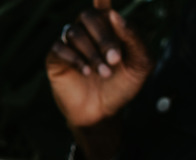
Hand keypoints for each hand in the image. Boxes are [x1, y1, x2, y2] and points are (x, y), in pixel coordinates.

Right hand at [46, 0, 152, 128]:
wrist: (102, 113)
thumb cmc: (122, 87)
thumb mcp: (140, 64)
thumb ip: (134, 38)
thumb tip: (115, 15)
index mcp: (109, 28)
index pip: (103, 4)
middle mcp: (87, 32)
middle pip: (89, 16)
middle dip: (103, 37)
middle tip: (115, 59)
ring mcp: (69, 44)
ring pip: (74, 32)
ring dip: (91, 53)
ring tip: (103, 73)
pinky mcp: (55, 59)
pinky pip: (60, 47)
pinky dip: (75, 58)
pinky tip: (85, 72)